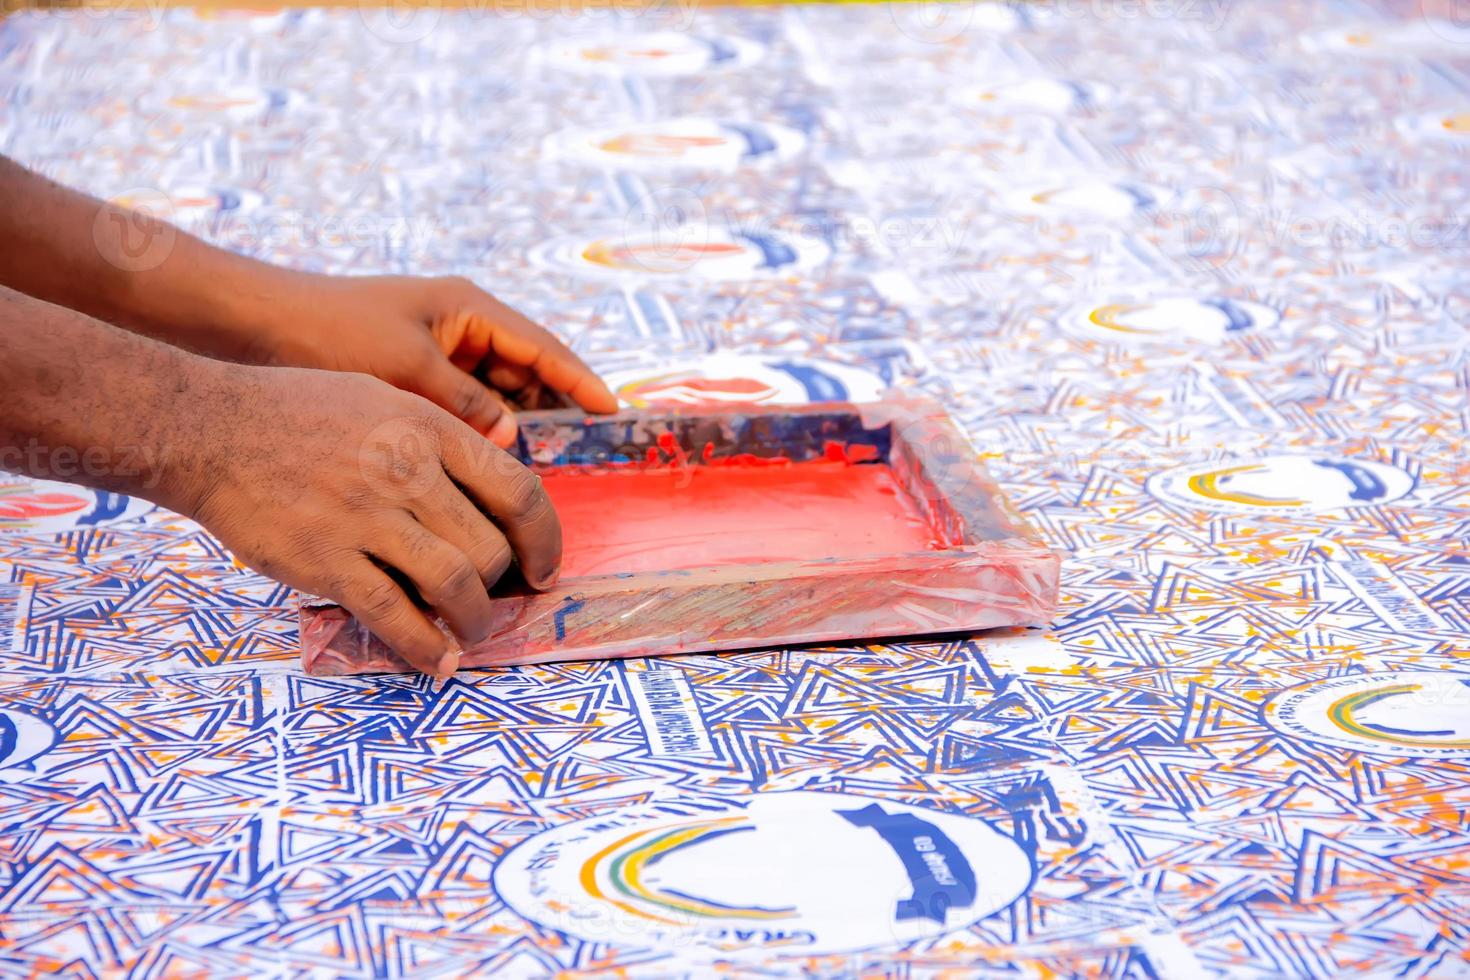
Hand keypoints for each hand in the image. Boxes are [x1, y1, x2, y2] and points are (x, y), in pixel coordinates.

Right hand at [179, 363, 559, 676]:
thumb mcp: (385, 400)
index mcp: (430, 430)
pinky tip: (438, 662)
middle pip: (491, 548)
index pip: (519, 491)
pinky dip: (425, 648)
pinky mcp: (327, 561)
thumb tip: (492, 491)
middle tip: (501, 601)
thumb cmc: (299, 412)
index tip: (545, 567)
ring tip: (472, 632)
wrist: (210, 429)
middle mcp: (408, 474)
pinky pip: (394, 617)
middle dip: (506, 587)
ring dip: (475, 621)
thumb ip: (440, 442)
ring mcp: (367, 519)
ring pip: (455, 586)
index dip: (545, 540)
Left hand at [237, 272, 617, 445]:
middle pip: (525, 373)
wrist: (256, 325)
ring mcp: (439, 353)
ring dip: (514, 428)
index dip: (580, 380)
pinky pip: (464, 409)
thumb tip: (513, 441)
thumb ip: (465, 404)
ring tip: (538, 472)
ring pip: (496, 396)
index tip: (612, 411)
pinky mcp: (414, 379)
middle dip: (551, 410)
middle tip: (578, 454)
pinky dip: (478, 435)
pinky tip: (487, 469)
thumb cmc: (331, 331)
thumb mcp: (407, 368)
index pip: (542, 347)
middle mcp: (461, 328)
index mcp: (468, 309)